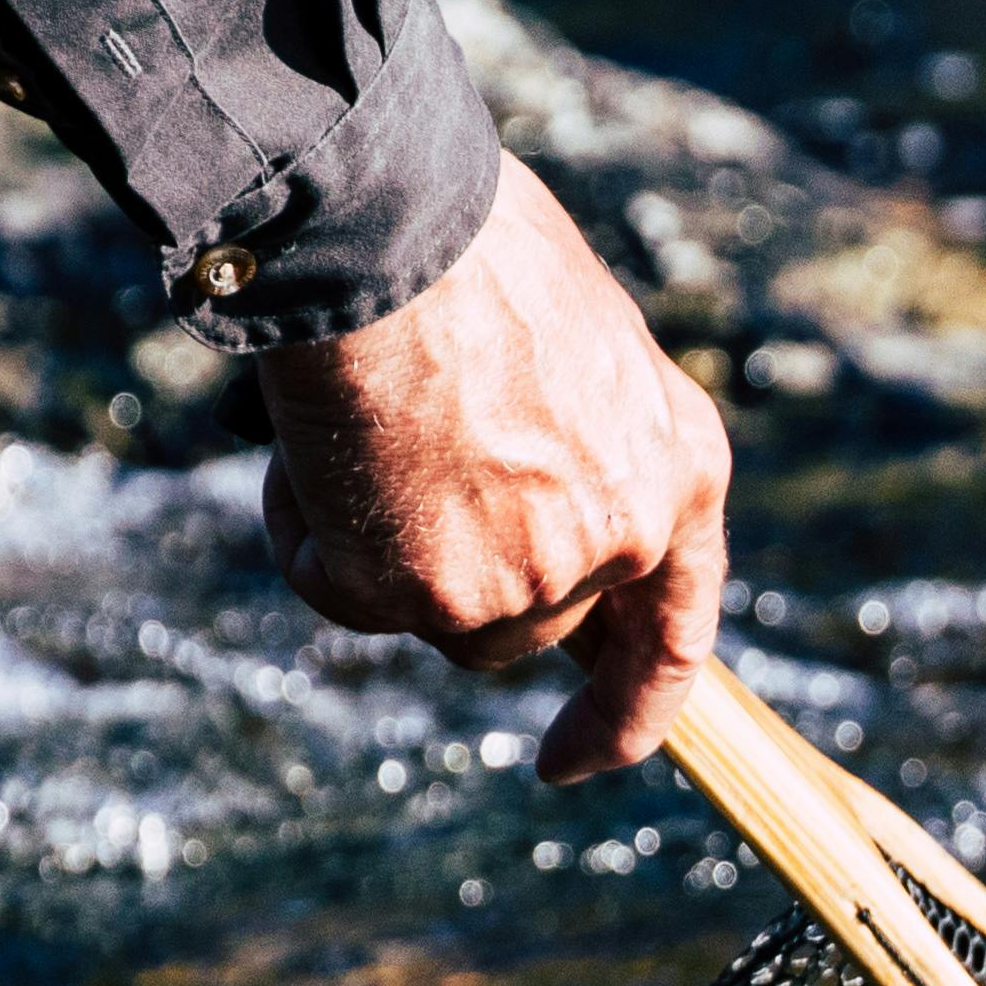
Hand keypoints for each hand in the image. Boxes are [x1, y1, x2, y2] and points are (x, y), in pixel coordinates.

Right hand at [253, 153, 731, 781]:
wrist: (390, 225)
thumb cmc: (474, 247)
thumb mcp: (578, 348)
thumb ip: (575, 444)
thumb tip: (518, 497)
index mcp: (680, 472)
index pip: (674, 639)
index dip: (626, 712)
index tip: (570, 760)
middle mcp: (619, 541)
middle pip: (532, 628)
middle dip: (456, 576)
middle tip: (377, 485)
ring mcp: (524, 581)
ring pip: (433, 617)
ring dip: (377, 544)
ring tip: (345, 427)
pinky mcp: (421, 596)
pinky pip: (342, 593)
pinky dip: (308, 535)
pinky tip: (305, 450)